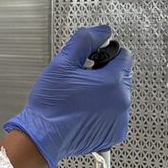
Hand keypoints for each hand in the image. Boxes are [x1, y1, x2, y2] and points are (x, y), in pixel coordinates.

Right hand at [4, 25, 131, 167]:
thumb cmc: (51, 105)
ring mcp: (119, 120)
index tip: (92, 60)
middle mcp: (121, 102)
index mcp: (113, 82)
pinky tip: (85, 112)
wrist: (43, 136)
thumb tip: (101, 31)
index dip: (106, 54)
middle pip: (122, 76)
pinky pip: (115, 115)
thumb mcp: (64, 63)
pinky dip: (104, 112)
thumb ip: (85, 40)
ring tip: (81, 98)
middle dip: (105, 75)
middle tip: (81, 81)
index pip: (124, 56)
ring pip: (118, 96)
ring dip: (105, 94)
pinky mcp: (114, 134)